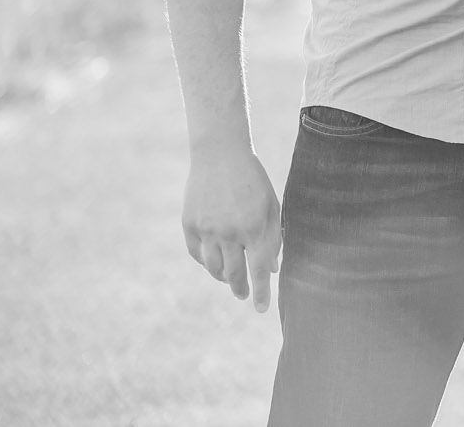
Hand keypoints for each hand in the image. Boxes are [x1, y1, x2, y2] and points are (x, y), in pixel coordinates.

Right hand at [183, 142, 282, 312]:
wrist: (219, 155)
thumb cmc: (253, 180)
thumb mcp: (271, 205)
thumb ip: (274, 238)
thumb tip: (271, 270)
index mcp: (255, 227)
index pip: (258, 270)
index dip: (260, 293)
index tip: (260, 310)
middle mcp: (229, 232)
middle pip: (234, 274)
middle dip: (241, 289)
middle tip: (244, 295)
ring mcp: (206, 230)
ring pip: (214, 268)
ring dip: (224, 278)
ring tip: (232, 280)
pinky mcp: (190, 225)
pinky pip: (198, 254)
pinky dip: (207, 262)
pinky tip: (216, 262)